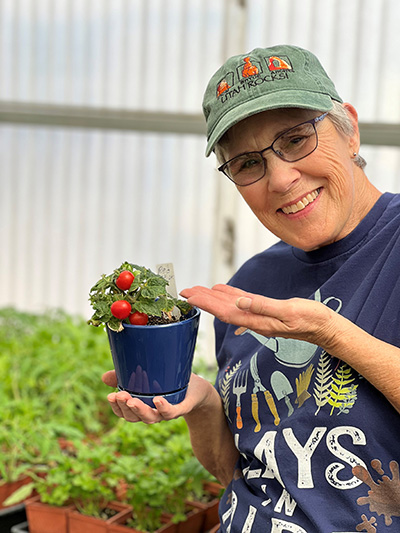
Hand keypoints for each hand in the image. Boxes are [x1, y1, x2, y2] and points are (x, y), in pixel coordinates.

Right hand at [101, 371, 215, 423]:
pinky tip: (157, 400)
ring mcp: (167, 412)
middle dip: (125, 408)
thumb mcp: (147, 376)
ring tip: (131, 400)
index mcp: (143, 406)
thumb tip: (104, 377)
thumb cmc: (170, 383)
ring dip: (140, 410)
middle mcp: (153, 413)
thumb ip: (125, 376)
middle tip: (119, 396)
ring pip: (151, 418)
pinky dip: (164, 408)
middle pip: (135, 418)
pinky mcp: (182, 407)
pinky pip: (172, 412)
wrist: (197, 388)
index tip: (110, 396)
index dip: (116, 408)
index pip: (125, 413)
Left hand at [181, 284, 337, 349]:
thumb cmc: (312, 319)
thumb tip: (239, 302)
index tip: (189, 296)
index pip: (226, 312)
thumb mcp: (289, 311)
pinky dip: (229, 296)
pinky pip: (242, 304)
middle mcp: (255, 321)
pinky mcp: (266, 312)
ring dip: (212, 299)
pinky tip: (221, 291)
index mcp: (258, 321)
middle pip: (223, 310)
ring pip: (230, 307)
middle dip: (202, 300)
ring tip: (196, 291)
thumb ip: (263, 307)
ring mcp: (259, 318)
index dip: (206, 304)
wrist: (326, 328)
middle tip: (184, 291)